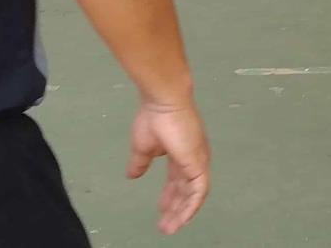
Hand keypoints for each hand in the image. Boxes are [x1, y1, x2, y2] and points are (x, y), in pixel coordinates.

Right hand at [127, 103, 210, 234]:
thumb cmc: (154, 117)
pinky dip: (191, 206)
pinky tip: (182, 219)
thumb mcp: (142, 147)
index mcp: (180, 152)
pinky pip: (199, 192)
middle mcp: (193, 158)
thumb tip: (132, 175)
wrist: (164, 102)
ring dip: (182, 212)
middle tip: (165, 225)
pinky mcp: (199, 163)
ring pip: (194, 194)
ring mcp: (198, 160)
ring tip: (170, 228)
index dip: (169, 195)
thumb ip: (139, 163)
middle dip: (175, 208)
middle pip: (185, 189)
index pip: (177, 179)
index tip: (161, 209)